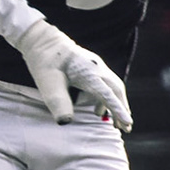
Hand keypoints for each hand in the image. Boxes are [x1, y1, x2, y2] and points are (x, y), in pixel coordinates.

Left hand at [16, 18, 132, 130]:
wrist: (42, 40)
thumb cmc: (44, 61)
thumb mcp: (47, 82)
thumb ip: (58, 102)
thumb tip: (65, 122)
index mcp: (87, 72)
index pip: (107, 93)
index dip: (118, 109)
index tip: (128, 123)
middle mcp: (96, 67)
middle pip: (116, 90)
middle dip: (122, 109)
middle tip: (126, 128)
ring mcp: (95, 66)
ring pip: (113, 87)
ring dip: (116, 104)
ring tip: (115, 123)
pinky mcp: (92, 67)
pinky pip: (106, 84)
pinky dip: (107, 98)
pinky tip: (99, 110)